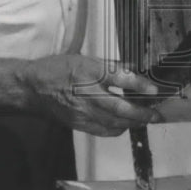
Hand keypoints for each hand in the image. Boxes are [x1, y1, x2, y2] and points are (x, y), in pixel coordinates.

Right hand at [20, 55, 162, 136]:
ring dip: (133, 123)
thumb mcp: (85, 59)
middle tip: (157, 114)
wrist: (33, 89)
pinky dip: (118, 129)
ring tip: (146, 120)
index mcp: (89, 71)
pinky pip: (104, 131)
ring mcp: (82, 112)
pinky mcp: (79, 124)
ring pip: (114, 123)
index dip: (139, 84)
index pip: (119, 78)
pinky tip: (125, 124)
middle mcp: (86, 93)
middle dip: (142, 113)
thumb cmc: (58, 69)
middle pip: (120, 107)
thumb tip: (134, 70)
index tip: (154, 89)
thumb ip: (111, 66)